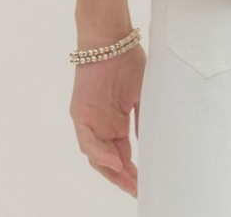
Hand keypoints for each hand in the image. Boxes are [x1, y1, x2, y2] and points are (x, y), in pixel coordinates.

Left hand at [69, 41, 144, 197]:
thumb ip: (144, 119)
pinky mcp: (79, 115)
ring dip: (111, 170)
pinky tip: (114, 161)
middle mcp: (102, 126)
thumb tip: (151, 145)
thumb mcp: (142, 94)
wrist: (112, 40)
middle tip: (137, 189)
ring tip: (128, 180)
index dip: (133, 171)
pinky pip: (87, 142)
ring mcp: (90, 121)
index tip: (145, 184)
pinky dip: (99, 154)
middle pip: (110, 161)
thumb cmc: (129, 61)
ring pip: (97, 156)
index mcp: (117, 122)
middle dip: (123, 178)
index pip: (124, 155)